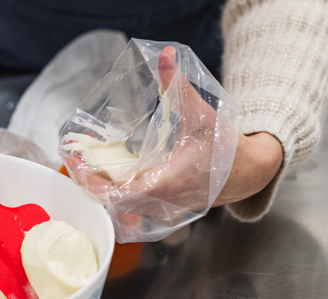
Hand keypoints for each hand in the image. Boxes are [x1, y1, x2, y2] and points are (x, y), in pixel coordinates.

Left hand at [68, 46, 281, 217]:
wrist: (251, 173)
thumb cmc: (226, 147)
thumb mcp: (200, 114)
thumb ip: (178, 85)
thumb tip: (165, 55)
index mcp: (165, 184)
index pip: (116, 194)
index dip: (92, 181)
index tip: (76, 162)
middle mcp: (161, 203)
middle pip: (111, 206)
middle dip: (90, 185)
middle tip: (76, 162)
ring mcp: (164, 212)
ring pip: (121, 213)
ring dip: (102, 194)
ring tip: (87, 171)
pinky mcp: (167, 212)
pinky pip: (133, 213)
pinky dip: (117, 201)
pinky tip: (109, 182)